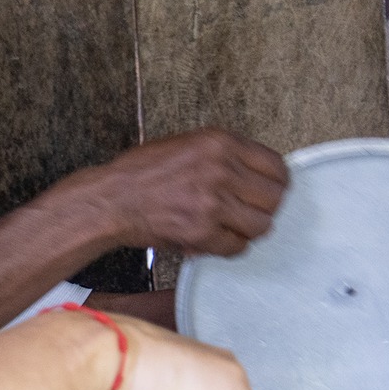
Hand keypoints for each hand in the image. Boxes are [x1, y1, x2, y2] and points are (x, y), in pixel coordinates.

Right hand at [57, 129, 287, 258]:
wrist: (111, 199)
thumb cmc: (143, 173)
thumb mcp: (188, 145)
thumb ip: (224, 155)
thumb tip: (257, 175)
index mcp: (220, 142)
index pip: (276, 166)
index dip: (277, 184)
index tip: (268, 192)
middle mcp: (220, 169)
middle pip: (274, 198)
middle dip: (264, 209)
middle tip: (248, 214)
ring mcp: (212, 202)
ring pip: (260, 225)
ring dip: (248, 231)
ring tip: (231, 228)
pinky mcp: (200, 231)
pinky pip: (236, 246)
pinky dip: (228, 247)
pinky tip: (213, 240)